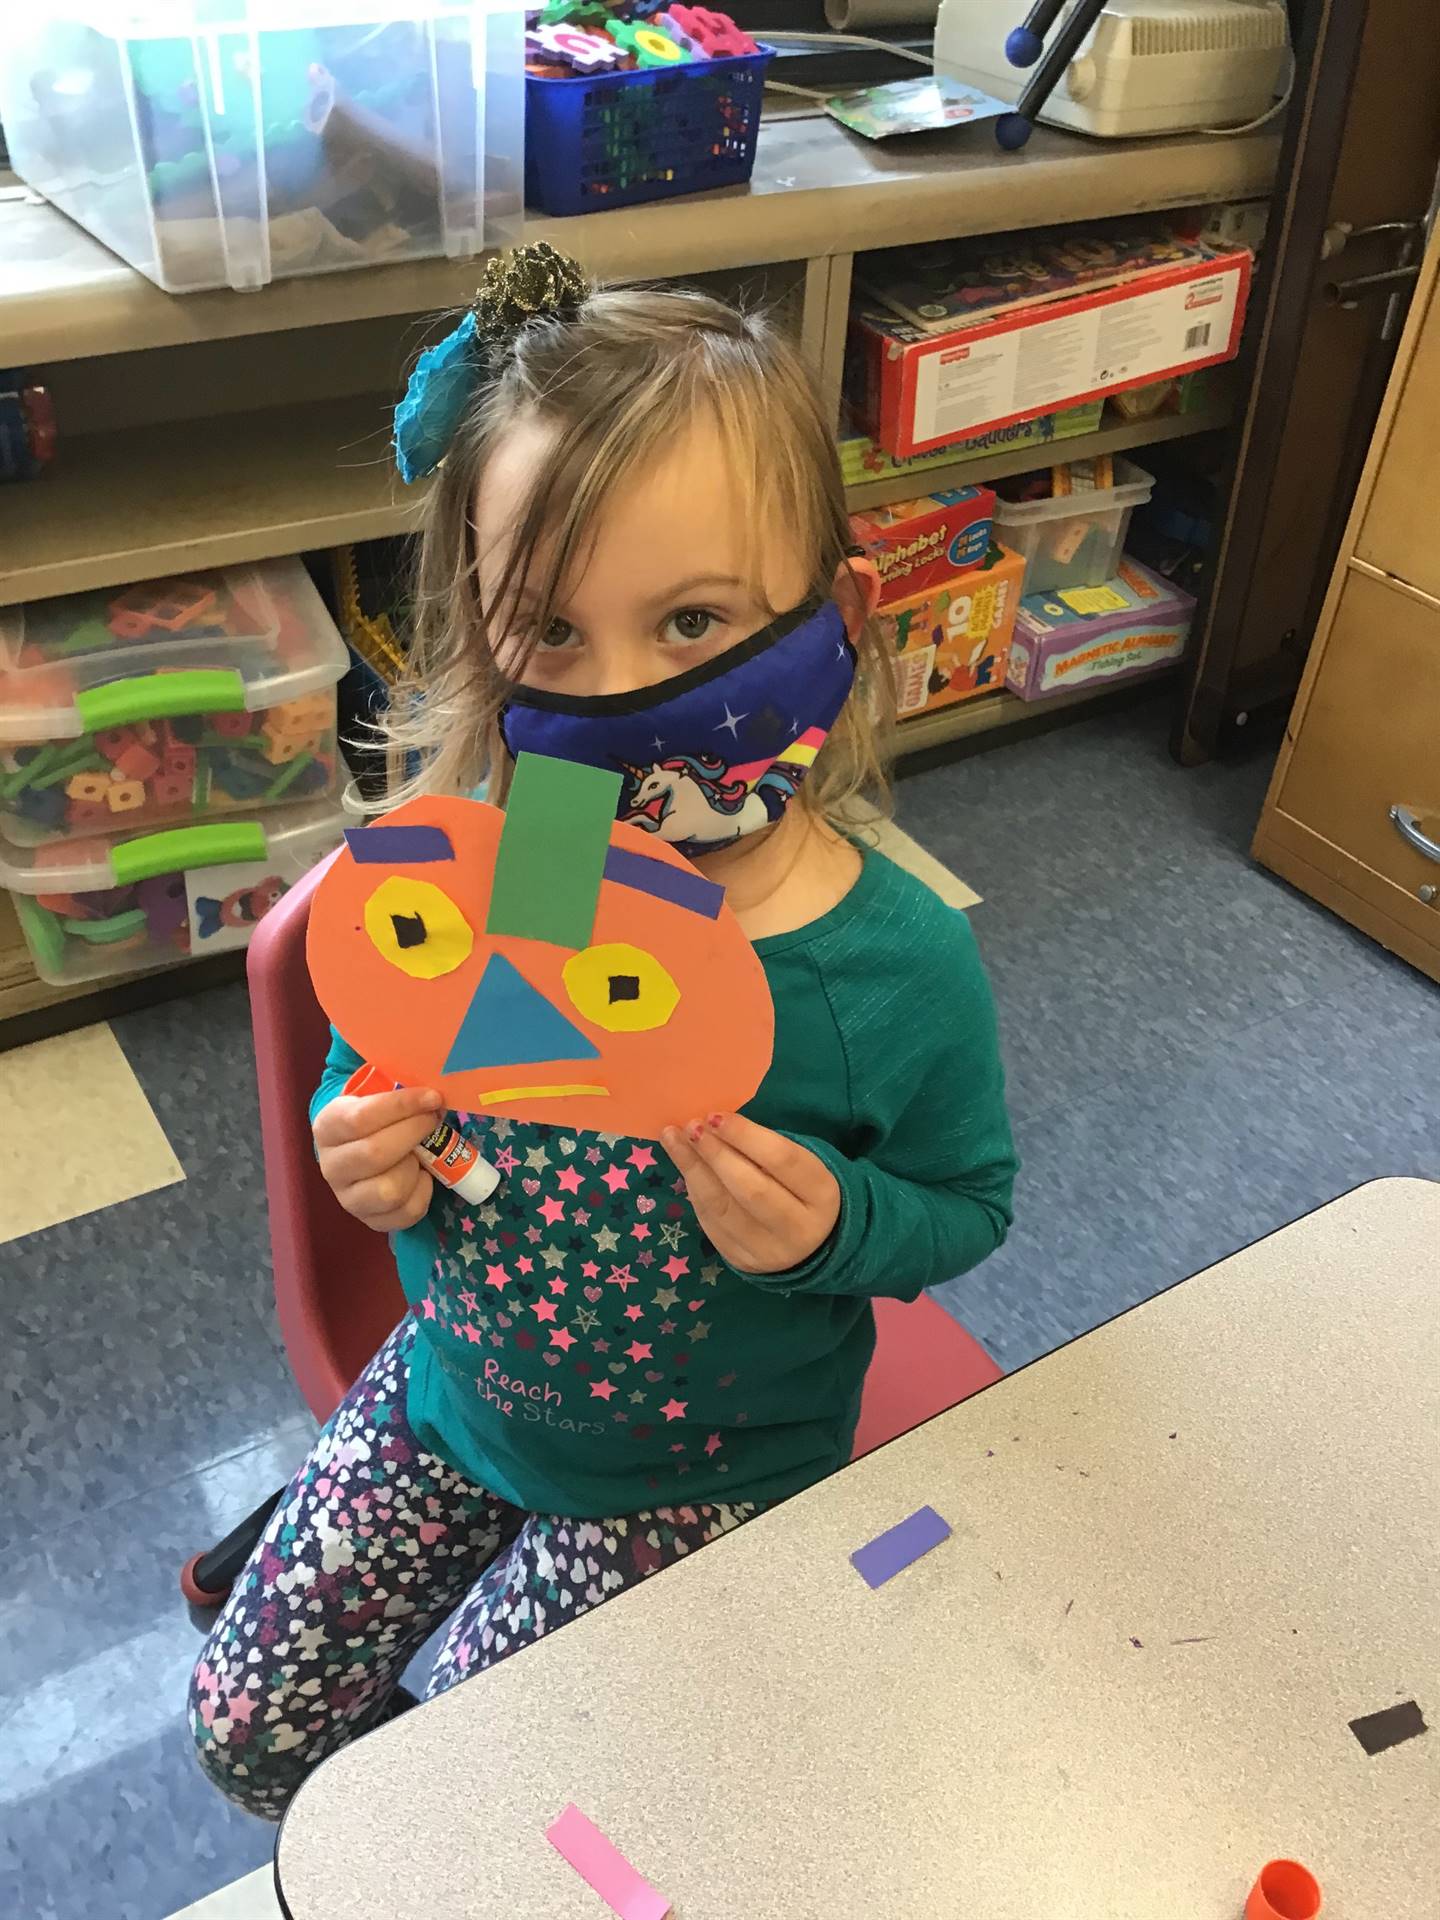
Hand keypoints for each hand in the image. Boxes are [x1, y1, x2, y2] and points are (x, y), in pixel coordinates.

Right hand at [313, 1084, 441, 1231]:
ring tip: (420, 1154)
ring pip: (389, 1190)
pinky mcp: (370, 1220)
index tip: (431, 1097)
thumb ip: (396, 1088)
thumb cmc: (376, 1117)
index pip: (361, 1117)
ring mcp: (348, 1198)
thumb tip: (434, 1091)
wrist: (361, 1148)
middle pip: (375, 1154)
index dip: (401, 1106)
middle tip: (433, 1119)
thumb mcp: (376, 1096)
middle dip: (413, 1133)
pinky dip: (424, 1192)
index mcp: (328, 1128)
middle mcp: (331, 1166)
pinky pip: (406, 1212)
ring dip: (414, 1168)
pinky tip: (422, 1175)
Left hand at [661, 1112, 840, 1274]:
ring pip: (723, 1208)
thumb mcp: (801, 1165)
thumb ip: (767, 1147)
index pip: (782, 1160)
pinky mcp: (742, 1261)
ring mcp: (769, 1251)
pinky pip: (710, 1223)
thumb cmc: (800, 1189)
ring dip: (693, 1169)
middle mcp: (799, 1229)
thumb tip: (715, 1124)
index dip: (745, 1136)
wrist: (811, 1247)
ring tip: (674, 1139)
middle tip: (693, 1127)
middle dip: (716, 1154)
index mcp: (822, 1194)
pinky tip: (684, 1167)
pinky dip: (694, 1191)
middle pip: (751, 1188)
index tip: (715, 1115)